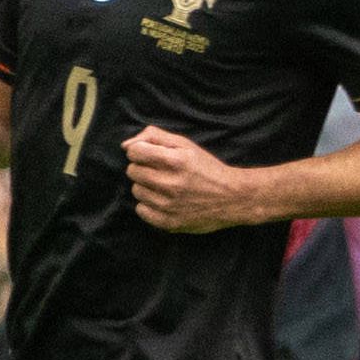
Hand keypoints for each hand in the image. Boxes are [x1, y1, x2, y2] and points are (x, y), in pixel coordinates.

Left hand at [124, 124, 257, 231]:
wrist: (233, 198)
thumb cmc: (206, 168)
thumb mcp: (186, 145)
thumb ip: (155, 137)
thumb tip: (126, 145)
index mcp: (175, 161)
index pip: (134, 152)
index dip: (140, 151)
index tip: (151, 155)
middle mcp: (170, 184)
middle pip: (132, 171)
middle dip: (143, 168)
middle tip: (161, 172)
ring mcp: (168, 205)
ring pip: (136, 190)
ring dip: (146, 187)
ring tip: (165, 186)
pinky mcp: (168, 222)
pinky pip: (141, 210)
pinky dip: (149, 205)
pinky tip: (164, 201)